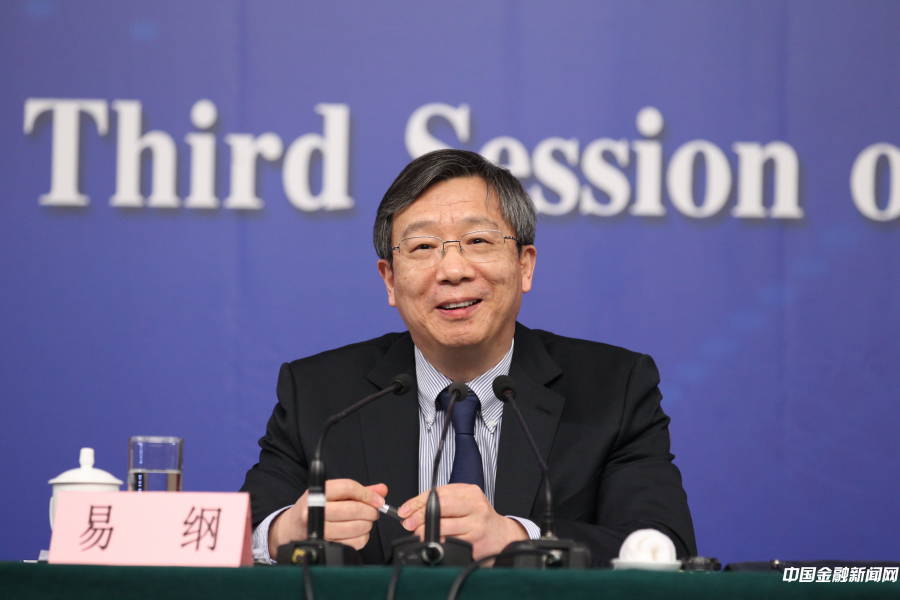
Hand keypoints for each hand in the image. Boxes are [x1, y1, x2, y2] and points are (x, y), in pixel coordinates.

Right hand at [269, 479, 387, 557]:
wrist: (293, 528)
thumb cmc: (316, 507)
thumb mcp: (333, 494)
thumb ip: (359, 491)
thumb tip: (381, 490)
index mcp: (319, 492)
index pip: (348, 487)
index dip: (367, 494)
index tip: (378, 500)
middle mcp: (315, 509)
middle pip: (353, 509)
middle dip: (370, 511)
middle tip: (373, 512)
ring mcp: (319, 529)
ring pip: (355, 526)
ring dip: (367, 525)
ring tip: (365, 521)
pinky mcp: (325, 544)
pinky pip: (354, 543)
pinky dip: (362, 538)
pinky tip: (357, 533)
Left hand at [397, 484, 526, 559]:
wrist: (502, 535)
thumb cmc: (479, 517)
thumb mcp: (464, 501)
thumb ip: (442, 501)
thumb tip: (413, 510)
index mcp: (470, 492)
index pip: (438, 493)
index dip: (417, 502)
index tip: (405, 510)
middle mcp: (476, 506)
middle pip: (440, 507)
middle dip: (419, 516)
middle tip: (408, 523)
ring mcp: (477, 525)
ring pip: (444, 526)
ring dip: (425, 531)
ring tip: (418, 533)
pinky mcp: (475, 542)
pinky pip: (451, 542)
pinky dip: (438, 541)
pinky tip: (432, 541)